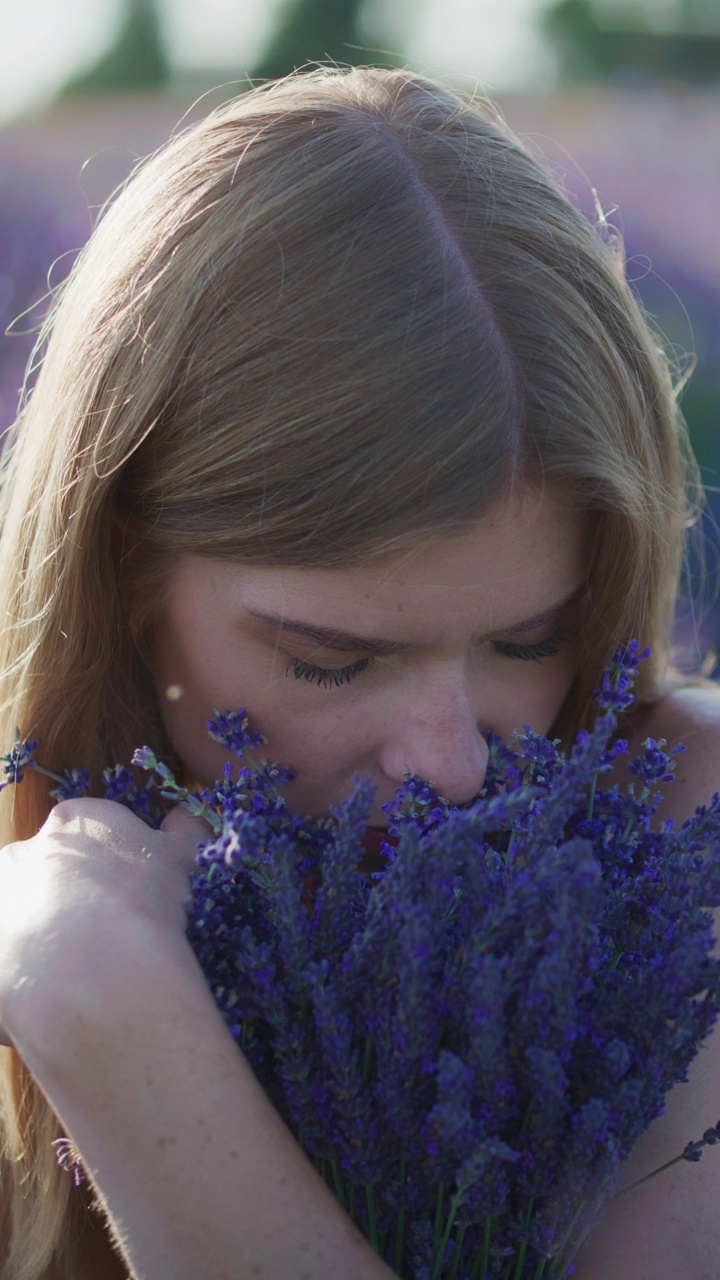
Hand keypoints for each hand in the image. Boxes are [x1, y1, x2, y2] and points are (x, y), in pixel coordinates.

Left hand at [0, 798, 205, 1050]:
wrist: (97, 970)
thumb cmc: (143, 900)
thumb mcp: (180, 859)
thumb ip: (182, 835)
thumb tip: (186, 821)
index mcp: (73, 823)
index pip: (89, 832)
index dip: (113, 862)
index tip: (134, 892)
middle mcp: (21, 857)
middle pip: (46, 873)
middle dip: (71, 899)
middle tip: (107, 934)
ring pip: (22, 924)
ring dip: (46, 943)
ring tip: (88, 976)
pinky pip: (11, 977)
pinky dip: (31, 990)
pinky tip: (66, 1008)